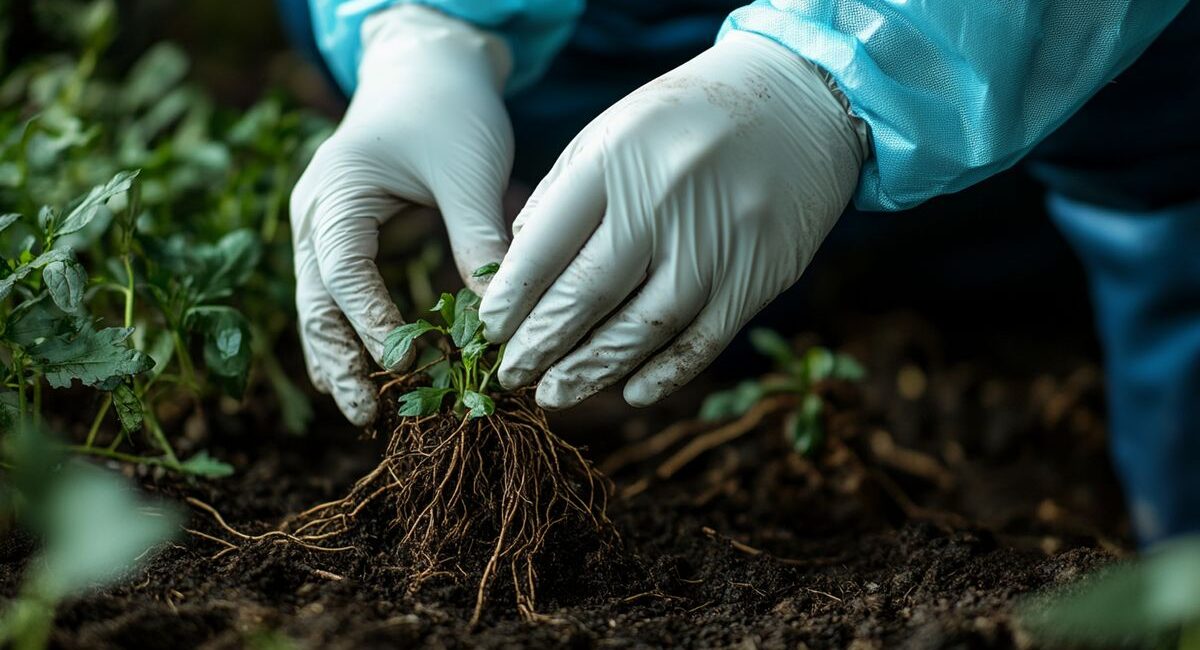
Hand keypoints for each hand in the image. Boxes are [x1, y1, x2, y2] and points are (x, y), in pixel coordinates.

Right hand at [291, 6, 512, 424]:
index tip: (407, 366)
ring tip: (365, 412)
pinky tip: (371, 374)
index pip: (344, 272)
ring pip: (319, 305)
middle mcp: (315, 215)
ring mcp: (322, 227)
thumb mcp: (470, 173)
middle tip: (366, 415)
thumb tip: (498, 322)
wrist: (428, 68)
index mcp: (337, 193)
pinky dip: (353, 333)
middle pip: (315, 300)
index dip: (372, 324)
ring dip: (340, 357)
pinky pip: (339, 295)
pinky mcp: (344, 237)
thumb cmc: (449, 110)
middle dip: (339, 359)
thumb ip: (478, 241)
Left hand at [479, 32, 868, 408]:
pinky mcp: (760, 272)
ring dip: (592, 370)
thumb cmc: (686, 120)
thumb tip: (517, 270)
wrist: (800, 99)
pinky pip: (703, 339)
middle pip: (589, 294)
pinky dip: (664, 374)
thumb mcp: (613, 133)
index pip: (546, 246)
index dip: (512, 299)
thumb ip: (563, 196)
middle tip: (510, 376)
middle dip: (541, 345)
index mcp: (615, 160)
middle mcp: (664, 200)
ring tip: (554, 394)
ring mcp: (717, 240)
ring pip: (643, 328)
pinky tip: (630, 393)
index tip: (489, 332)